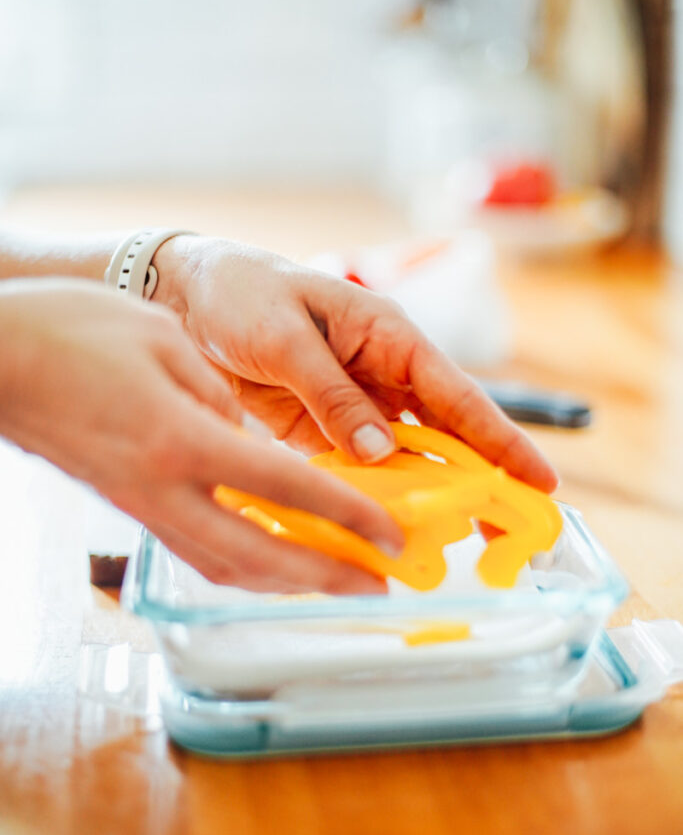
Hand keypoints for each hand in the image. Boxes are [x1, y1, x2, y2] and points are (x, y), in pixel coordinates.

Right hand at [0, 282, 402, 593]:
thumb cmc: (73, 333)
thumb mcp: (165, 344)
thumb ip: (219, 398)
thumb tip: (251, 444)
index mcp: (182, 439)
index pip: (285, 489)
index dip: (347, 517)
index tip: (390, 536)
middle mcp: (164, 488)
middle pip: (260, 555)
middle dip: (326, 577)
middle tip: (377, 585)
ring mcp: (141, 507)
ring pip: (225, 566)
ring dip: (286, 583)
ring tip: (333, 581)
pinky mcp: (127, 508)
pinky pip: (196, 551)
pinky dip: (244, 565)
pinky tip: (269, 559)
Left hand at [154, 237, 558, 491]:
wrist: (181, 292)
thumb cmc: (239, 292)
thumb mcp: (285, 338)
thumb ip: (332, 394)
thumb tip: (381, 453)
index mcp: (386, 334)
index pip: (456, 393)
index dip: (500, 440)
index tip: (539, 480)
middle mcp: (380, 371)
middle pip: (441, 433)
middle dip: (474, 479)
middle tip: (506, 530)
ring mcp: (352, 403)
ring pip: (403, 457)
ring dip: (423, 496)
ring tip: (449, 542)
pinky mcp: (318, 427)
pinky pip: (355, 467)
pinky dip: (369, 496)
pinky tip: (380, 528)